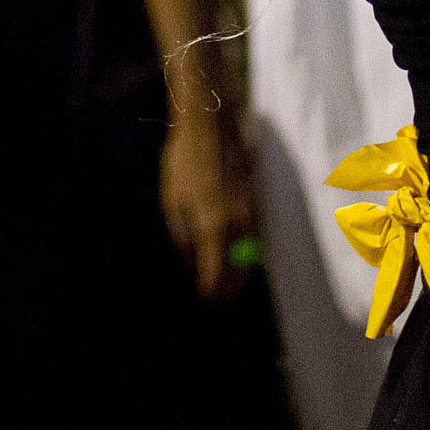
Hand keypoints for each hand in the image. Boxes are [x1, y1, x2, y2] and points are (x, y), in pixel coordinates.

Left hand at [160, 102, 260, 300]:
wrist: (212, 124)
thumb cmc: (184, 161)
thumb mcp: (172, 202)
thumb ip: (184, 238)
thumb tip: (191, 265)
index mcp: (213, 227)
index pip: (216, 275)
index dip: (210, 294)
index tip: (204, 304)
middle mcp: (238, 224)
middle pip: (239, 272)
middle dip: (228, 290)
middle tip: (215, 301)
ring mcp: (251, 212)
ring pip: (251, 256)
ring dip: (238, 272)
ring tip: (223, 281)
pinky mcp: (257, 201)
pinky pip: (255, 238)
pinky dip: (245, 251)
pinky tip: (232, 253)